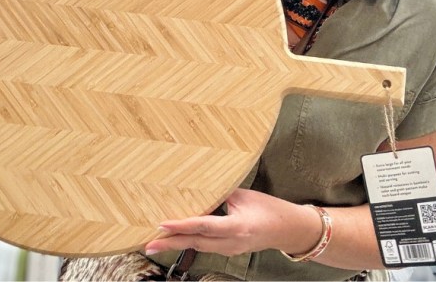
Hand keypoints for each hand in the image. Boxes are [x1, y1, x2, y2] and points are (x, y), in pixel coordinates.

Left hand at [144, 189, 315, 256]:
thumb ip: (220, 193)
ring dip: (176, 244)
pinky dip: (188, 242)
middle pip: (196, 242)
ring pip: (198, 247)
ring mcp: (230, 249)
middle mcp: (232, 242)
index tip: (162, 224)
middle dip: (170, 242)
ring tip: (154, 242)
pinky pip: (205, 247)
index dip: (182, 225)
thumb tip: (195, 185)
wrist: (288, 229)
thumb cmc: (269, 209)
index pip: (204, 226)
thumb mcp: (245, 196)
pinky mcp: (229, 251)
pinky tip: (175, 238)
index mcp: (238, 226)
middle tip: (148, 242)